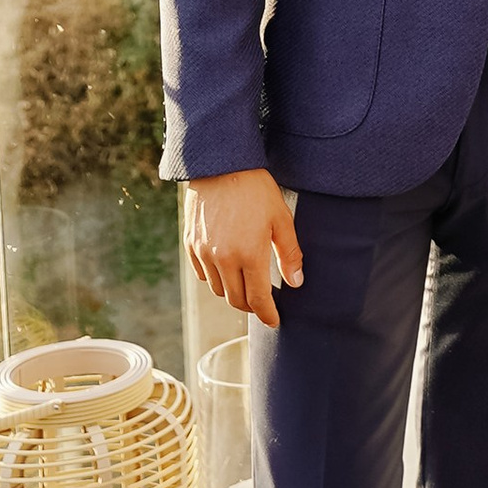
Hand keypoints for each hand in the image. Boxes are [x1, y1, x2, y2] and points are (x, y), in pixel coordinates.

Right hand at [183, 168, 301, 328]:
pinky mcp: (191, 244)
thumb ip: (289, 254)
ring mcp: (203, 252)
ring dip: (233, 291)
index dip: (267, 314)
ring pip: (218, 289)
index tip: (274, 321)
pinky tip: (228, 269)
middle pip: (235, 300)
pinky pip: (202, 274)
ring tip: (247, 283)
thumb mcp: (281, 220)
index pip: (257, 299)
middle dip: (251, 306)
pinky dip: (216, 278)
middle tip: (263, 303)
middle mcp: (222, 259)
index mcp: (249, 255)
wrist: (221, 166)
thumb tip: (295, 283)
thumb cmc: (256, 191)